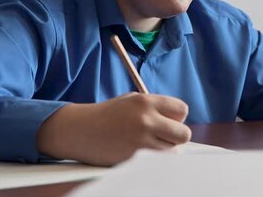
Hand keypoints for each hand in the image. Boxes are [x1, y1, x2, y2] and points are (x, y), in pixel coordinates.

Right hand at [37, 93, 190, 165]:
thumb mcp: (131, 101)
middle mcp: (146, 119)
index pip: (182, 110)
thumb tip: (179, 120)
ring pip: (172, 151)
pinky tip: (138, 151)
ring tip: (146, 144)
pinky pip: (156, 162)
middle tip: (162, 136)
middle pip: (183, 134)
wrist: (79, 130)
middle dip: (175, 136)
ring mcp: (140, 140)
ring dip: (163, 150)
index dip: (177, 118)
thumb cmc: (107, 115)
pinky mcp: (133, 158)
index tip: (167, 121)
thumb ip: (155, 107)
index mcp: (146, 101)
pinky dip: (152, 160)